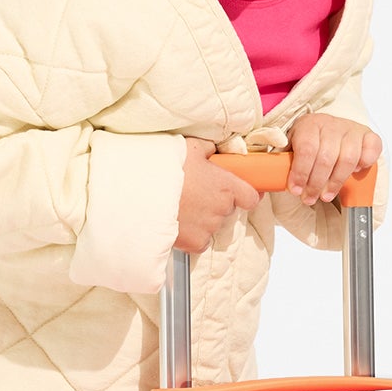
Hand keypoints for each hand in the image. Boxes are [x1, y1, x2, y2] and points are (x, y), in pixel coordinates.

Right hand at [175, 138, 260, 253]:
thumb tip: (212, 152)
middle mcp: (222, 209)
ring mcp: (209, 227)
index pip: (251, 197)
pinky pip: (200, 241)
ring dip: (202, 218)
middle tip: (195, 193)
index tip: (240, 192)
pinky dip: (192, 235)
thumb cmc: (165, 168)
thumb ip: (208, 150)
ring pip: (212, 225)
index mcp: (226, 186)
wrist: (140, 193)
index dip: (246, 194)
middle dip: (215, 203)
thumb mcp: (189, 148)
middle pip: (227, 209)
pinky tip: (178, 222)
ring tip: (181, 206)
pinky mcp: (194, 243)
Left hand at [287, 112, 382, 205]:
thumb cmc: (309, 144)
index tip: (296, 190)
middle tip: (309, 198)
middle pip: (326, 157)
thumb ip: (283, 160)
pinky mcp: (368, 135)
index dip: (301, 172)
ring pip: (347, 158)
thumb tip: (271, 177)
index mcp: (309, 124)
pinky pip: (372, 148)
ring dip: (336, 182)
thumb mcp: (291, 148)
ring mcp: (351, 129)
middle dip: (316, 183)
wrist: (328, 130)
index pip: (307, 149)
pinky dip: (364, 163)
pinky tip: (354, 173)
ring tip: (326, 195)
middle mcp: (331, 123)